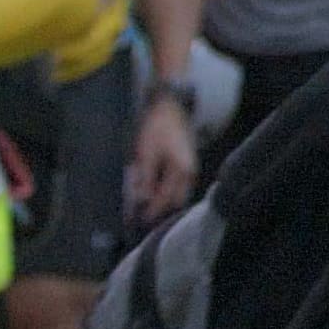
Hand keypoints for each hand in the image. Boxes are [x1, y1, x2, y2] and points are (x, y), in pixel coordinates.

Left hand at [127, 89, 197, 228]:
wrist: (170, 107)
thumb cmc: (157, 129)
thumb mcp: (146, 154)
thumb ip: (145, 179)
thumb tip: (141, 200)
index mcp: (181, 171)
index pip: (166, 199)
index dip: (152, 211)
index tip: (138, 221)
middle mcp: (189, 173)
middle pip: (176, 200)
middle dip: (159, 209)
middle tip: (140, 217)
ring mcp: (189, 168)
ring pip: (177, 193)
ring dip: (162, 200)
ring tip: (144, 205)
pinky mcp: (185, 164)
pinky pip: (176, 184)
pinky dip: (165, 190)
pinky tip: (152, 190)